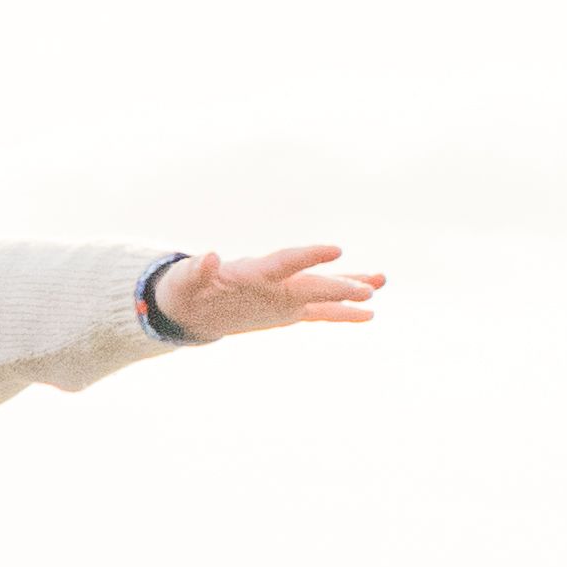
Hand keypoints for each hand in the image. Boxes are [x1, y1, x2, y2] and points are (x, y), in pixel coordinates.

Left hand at [152, 244, 377, 340]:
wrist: (190, 305)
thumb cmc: (185, 288)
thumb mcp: (184, 281)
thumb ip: (197, 270)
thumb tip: (208, 255)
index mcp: (254, 271)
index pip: (286, 261)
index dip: (310, 256)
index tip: (335, 251)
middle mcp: (276, 281)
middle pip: (312, 281)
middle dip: (340, 283)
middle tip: (370, 286)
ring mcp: (284, 296)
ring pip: (323, 292)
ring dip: (351, 289)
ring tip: (381, 282)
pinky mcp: (287, 312)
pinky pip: (319, 314)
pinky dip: (342, 315)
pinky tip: (369, 315)